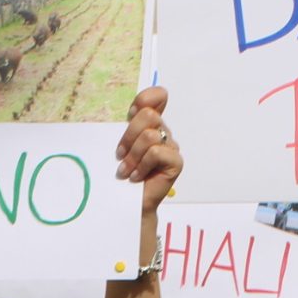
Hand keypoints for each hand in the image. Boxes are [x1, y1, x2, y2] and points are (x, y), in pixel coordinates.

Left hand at [116, 87, 181, 216]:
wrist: (129, 201)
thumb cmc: (122, 173)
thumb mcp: (120, 144)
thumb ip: (127, 125)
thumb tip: (133, 110)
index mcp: (150, 124)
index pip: (158, 96)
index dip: (145, 99)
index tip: (129, 116)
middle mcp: (163, 132)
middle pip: (149, 115)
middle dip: (129, 136)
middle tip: (120, 155)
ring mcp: (171, 146)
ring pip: (150, 136)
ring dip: (133, 156)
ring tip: (126, 171)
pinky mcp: (176, 162)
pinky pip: (156, 153)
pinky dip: (141, 166)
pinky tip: (136, 177)